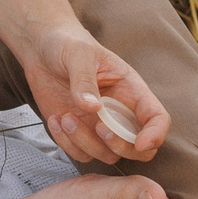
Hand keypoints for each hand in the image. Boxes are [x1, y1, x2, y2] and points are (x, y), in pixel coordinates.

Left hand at [22, 25, 169, 168]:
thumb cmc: (67, 44)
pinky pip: (80, 154)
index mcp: (130, 90)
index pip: (156, 117)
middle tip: (98, 127)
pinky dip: (67, 144)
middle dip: (120, 146)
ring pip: (108, 154)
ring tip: (65, 117)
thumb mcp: (78, 54)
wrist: (41, 47)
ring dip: (86, 143)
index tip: (140, 143)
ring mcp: (98, 125)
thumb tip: (93, 108)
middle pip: (138, 148)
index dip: (156, 134)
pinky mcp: (78, 132)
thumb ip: (84, 79)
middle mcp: (119, 112)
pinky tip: (55, 120)